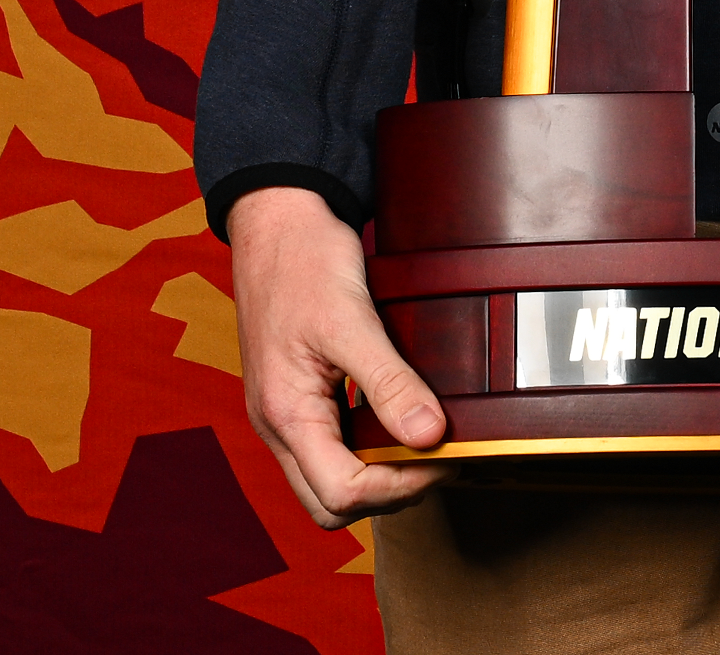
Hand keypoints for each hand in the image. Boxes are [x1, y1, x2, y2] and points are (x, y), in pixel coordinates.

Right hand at [228, 185, 445, 525]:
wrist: (274, 218)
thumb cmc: (303, 260)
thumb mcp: (350, 318)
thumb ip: (388, 382)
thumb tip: (429, 437)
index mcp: (285, 413)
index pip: (340, 493)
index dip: (398, 486)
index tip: (444, 457)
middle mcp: (277, 424)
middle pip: (330, 501)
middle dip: (388, 492)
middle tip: (439, 457)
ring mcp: (283, 410)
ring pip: (328, 476)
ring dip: (377, 471)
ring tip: (427, 439)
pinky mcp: (294, 393)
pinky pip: (329, 441)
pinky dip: (365, 443)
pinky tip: (398, 415)